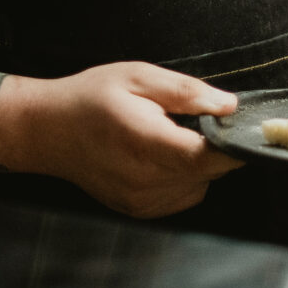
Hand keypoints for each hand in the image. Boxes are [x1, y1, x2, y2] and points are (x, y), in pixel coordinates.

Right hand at [0, 61, 240, 217]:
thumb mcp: (138, 77)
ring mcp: (141, 201)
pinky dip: (183, 176)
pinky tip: (160, 154)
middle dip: (213, 145)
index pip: (207, 158)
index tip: (238, 124)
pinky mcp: (139, 210)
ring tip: (168, 135)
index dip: (232, 143)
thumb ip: (185, 92)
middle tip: (191, 118)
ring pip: (199, 186)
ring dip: (197, 162)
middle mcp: (144, 181)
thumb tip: (229, 105)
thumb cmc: (91, 98)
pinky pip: (182, 196)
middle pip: (208, 172)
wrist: (49, 130)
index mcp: (145, 144)